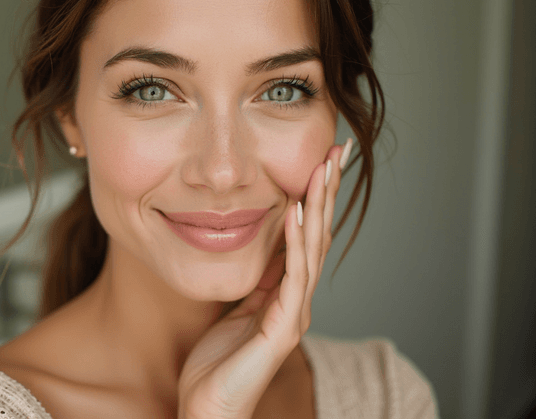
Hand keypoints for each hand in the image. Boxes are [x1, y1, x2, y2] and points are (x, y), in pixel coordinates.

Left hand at [177, 139, 351, 418]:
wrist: (208, 408)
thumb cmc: (217, 363)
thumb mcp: (235, 307)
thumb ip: (254, 280)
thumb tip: (258, 244)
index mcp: (284, 293)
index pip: (305, 236)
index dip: (315, 198)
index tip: (321, 160)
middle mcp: (296, 301)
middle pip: (316, 237)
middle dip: (326, 193)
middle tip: (336, 151)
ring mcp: (292, 316)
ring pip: (311, 252)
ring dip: (317, 208)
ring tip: (321, 170)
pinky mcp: (280, 331)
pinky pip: (291, 280)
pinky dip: (293, 243)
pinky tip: (294, 212)